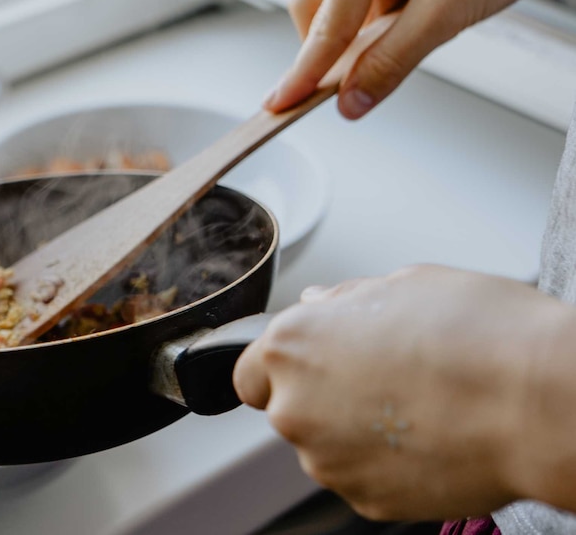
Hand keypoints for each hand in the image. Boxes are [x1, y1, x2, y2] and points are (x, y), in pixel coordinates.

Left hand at [233, 265, 573, 519]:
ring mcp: (327, 461)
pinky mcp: (364, 499)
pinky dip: (384, 463)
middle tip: (382, 378)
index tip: (311, 365)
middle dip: (323, 396)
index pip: (250, 372)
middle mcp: (295, 407)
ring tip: (417, 405)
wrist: (535, 401)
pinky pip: (361, 477)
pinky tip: (428, 436)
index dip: (281, 368)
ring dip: (354, 431)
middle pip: (289, 408)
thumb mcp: (403, 284)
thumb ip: (344, 300)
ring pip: (325, 446)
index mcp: (292, 346)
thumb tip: (320, 304)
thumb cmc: (476, 333)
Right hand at [264, 0, 567, 118]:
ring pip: (340, 0)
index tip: (280, 103)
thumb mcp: (449, 10)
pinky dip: (381, 14)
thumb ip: (393, 60)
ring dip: (362, 30)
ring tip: (414, 28)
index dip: (303, 72)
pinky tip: (416, 14)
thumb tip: (352, 100)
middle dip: (331, 46)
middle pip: (316, 5)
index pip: (325, 24)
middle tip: (351, 81)